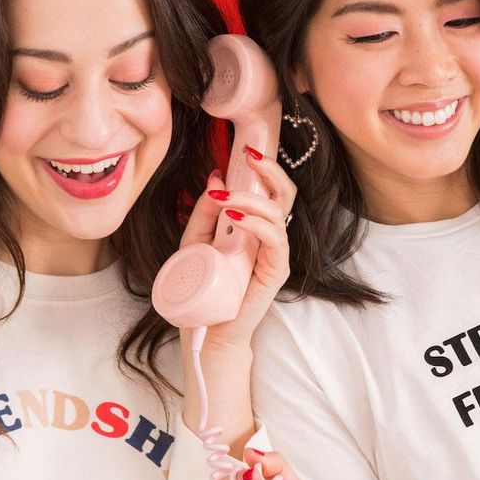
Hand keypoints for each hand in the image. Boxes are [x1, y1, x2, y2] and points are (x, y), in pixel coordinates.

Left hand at [179, 149, 295, 349]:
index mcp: (256, 226)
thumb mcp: (195, 240)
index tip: (247, 148)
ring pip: (278, 213)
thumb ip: (205, 212)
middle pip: (284, 194)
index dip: (264, 167)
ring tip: (225, 199)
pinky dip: (258, 225)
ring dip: (251, 199)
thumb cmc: (203, 287)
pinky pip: (276, 241)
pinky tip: (236, 218)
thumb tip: (214, 176)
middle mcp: (270, 236)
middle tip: (249, 155)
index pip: (270, 190)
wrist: (206, 331)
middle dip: (270, 170)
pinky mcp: (275, 273)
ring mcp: (275, 254)